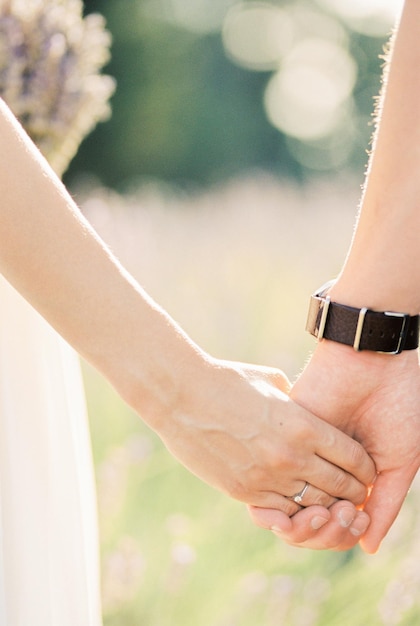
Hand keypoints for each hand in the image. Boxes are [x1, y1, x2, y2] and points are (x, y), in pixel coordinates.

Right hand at [155, 358, 375, 512]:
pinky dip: (295, 509)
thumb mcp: (271, 381)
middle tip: (355, 492)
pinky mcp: (243, 492)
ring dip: (326, 505)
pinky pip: (282, 511)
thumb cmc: (226, 380)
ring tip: (329, 501)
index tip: (365, 470)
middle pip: (340, 487)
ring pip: (313, 505)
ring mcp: (266, 477)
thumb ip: (296, 400)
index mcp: (302, 425)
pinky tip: (297, 502)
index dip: (365, 468)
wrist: (180, 396)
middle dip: (353, 492)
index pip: (353, 457)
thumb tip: (307, 409)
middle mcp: (290, 456)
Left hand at [261, 341, 419, 552]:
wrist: (374, 363)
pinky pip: (272, 486)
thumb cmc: (397, 408)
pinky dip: (285, 508)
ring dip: (311, 524)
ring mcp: (301, 456)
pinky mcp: (284, 441)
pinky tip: (306, 507)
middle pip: (309, 521)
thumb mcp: (399, 462)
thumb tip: (367, 547)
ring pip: (290, 509)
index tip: (358, 525)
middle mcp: (320, 470)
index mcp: (346, 477)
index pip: (335, 521)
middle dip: (328, 532)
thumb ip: (384, 504)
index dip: (343, 534)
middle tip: (349, 518)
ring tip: (337, 511)